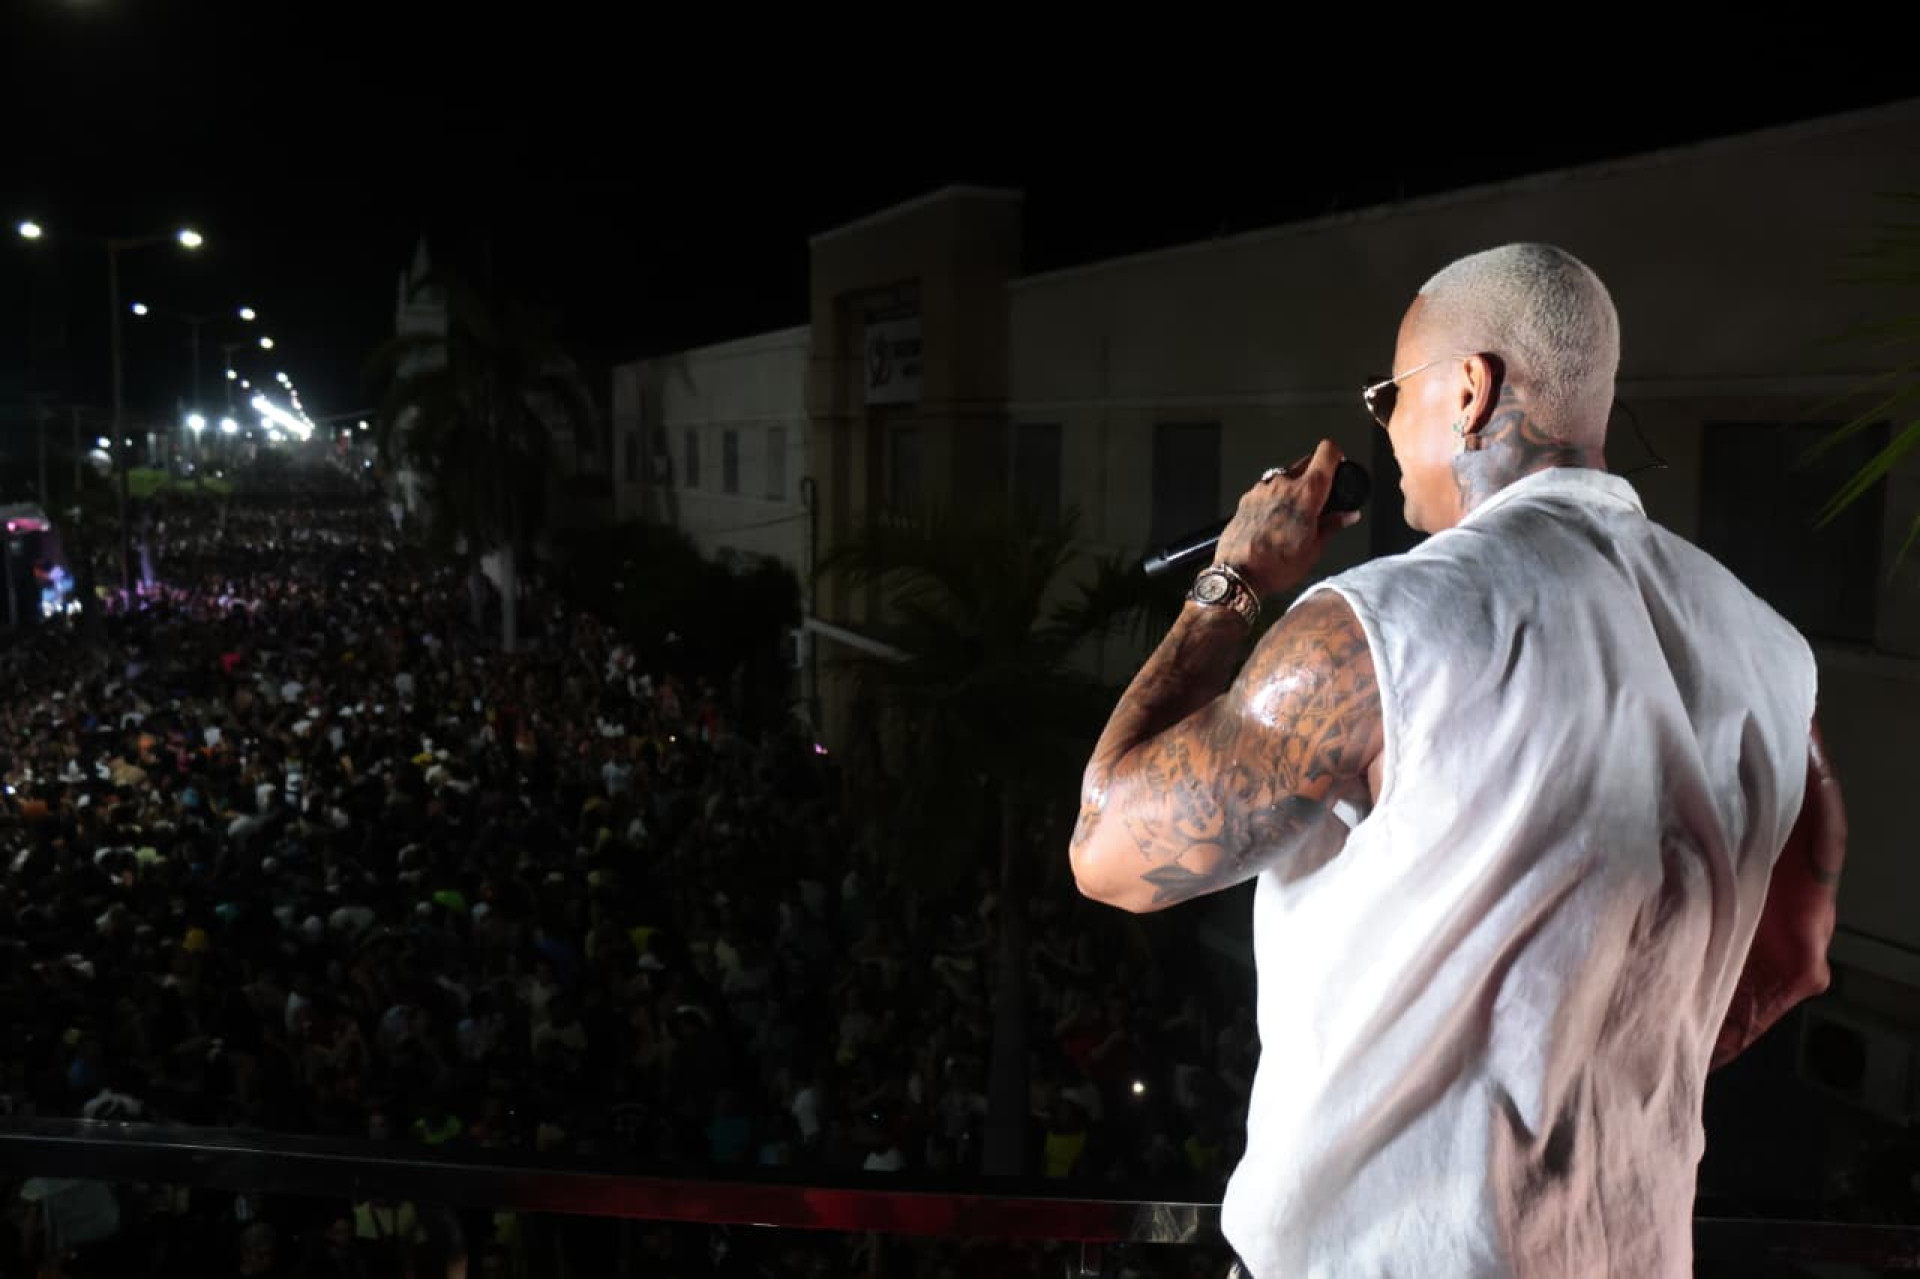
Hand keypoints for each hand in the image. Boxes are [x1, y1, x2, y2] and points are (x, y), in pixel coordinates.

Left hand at [1210, 439, 1360, 597]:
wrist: (1238, 574)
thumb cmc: (1276, 565)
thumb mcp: (1314, 549)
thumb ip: (1333, 525)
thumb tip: (1349, 515)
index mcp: (1307, 493)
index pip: (1327, 452)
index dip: (1336, 455)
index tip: (1338, 464)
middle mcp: (1283, 483)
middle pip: (1306, 462)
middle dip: (1316, 473)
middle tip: (1319, 497)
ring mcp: (1261, 489)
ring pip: (1284, 475)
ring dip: (1293, 486)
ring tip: (1295, 514)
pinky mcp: (1246, 497)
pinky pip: (1266, 489)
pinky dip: (1275, 497)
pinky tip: (1275, 519)